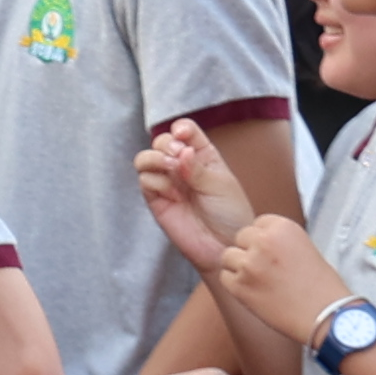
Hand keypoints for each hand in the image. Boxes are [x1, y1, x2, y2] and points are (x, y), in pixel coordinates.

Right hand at [133, 118, 261, 278]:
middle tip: (178, 155)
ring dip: (155, 159)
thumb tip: (180, 151)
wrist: (224, 245)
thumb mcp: (220, 184)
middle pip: (161, 142)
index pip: (185, 131)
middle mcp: (182, 167)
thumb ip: (197, 166)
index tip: (183, 135)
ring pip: (145, 159)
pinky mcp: (156, 200)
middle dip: (166, 144)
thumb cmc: (230, 214)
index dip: (181, 129)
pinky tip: (173, 195)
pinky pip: (145, 181)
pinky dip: (156, 183)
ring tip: (170, 169)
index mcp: (203, 156)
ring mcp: (167, 183)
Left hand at [215, 215, 348, 345]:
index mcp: (283, 228)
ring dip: (238, 267)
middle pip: (240, 237)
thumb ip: (279, 241)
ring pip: (228, 257)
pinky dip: (235, 285)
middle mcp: (264, 241)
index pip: (258, 223)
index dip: (262, 238)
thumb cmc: (321, 286)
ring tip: (258, 280)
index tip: (271, 252)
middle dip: (249, 250)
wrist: (325, 315)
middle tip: (264, 268)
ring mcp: (249, 264)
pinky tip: (253, 292)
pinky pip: (224, 277)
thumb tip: (257, 242)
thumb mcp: (304, 247)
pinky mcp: (240, 286)